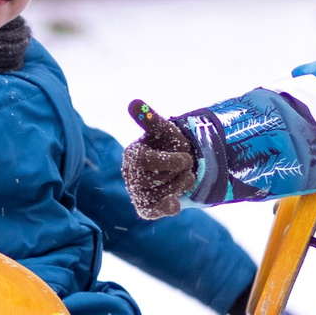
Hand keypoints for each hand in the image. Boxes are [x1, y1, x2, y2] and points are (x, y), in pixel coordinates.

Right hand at [121, 99, 199, 220]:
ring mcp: (137, 192)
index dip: (169, 161)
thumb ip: (149, 118)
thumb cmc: (169, 144)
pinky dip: (165, 208)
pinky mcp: (146, 208)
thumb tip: (134, 102)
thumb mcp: (164, 129)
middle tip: (186, 166)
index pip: (144, 161)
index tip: (186, 157)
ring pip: (157, 195)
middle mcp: (130, 175)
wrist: (182, 164)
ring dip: (179, 186)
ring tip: (185, 177)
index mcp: (132, 155)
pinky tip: (176, 204)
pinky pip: (151, 212)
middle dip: (176, 173)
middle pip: (153, 180)